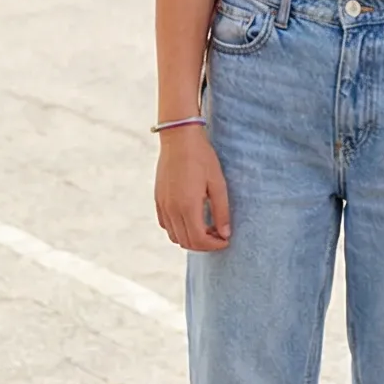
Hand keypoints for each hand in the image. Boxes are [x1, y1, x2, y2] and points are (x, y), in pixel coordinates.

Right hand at [155, 128, 230, 250]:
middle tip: (218, 234)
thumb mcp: (218, 183)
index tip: (225, 240)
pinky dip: (178, 230)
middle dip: (204, 244)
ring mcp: (163, 205)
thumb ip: (221, 212)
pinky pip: (166, 225)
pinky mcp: (158, 199)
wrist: (179, 138)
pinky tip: (191, 218)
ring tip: (206, 227)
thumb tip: (225, 234)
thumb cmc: (202, 158)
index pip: (199, 240)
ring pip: (175, 236)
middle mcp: (172, 209)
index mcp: (188, 206)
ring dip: (191, 238)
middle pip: (186, 242)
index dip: (214, 245)